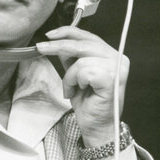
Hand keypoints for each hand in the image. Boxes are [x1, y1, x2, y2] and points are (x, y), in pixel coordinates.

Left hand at [36, 26, 128, 147]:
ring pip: (81, 59)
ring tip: (72, 89)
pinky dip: (75, 81)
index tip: (49, 35)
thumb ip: (72, 58)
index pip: (88, 36)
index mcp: (112, 54)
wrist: (97, 127)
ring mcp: (117, 68)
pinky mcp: (112, 79)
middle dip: (58, 45)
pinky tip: (78, 91)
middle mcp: (118, 58)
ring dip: (69, 76)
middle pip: (83, 43)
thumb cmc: (89, 103)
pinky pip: (84, 71)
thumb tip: (59, 42)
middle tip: (40, 48)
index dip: (68, 32)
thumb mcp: (75, 75)